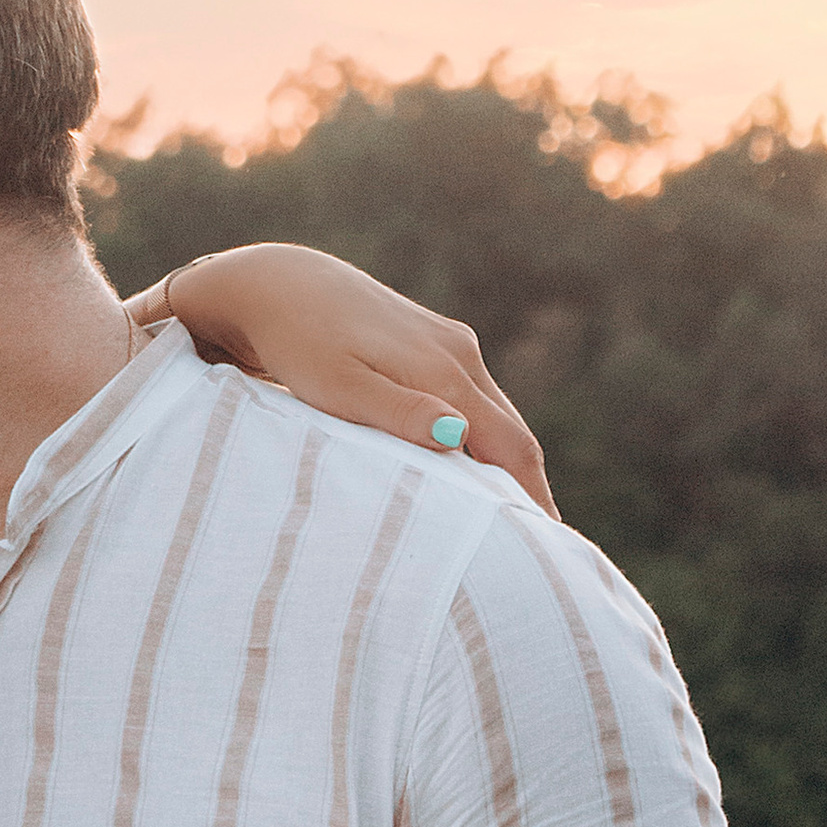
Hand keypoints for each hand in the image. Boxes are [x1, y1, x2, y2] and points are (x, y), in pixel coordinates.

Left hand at [153, 246, 557, 518]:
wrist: (277, 283)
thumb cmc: (298, 344)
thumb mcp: (339, 387)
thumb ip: (397, 412)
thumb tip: (459, 436)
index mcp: (443, 371)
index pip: (509, 446)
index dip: (532, 497)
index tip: (548, 543)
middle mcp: (458, 354)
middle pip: (512, 431)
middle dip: (529, 487)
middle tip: (541, 543)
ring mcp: (449, 343)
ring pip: (493, 413)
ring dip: (506, 461)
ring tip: (514, 515)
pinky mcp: (432, 339)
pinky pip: (472, 396)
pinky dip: (482, 434)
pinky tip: (475, 463)